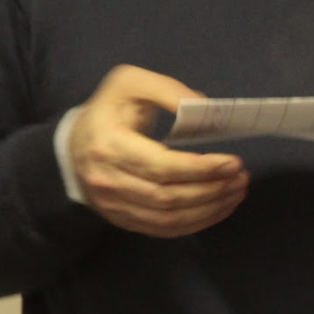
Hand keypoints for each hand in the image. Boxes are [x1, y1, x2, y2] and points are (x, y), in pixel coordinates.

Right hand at [69, 64, 247, 237]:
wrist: (72, 145)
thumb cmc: (107, 110)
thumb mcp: (129, 82)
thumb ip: (167, 90)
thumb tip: (206, 109)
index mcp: (109, 144)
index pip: (160, 166)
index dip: (200, 168)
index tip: (233, 162)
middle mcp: (108, 180)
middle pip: (167, 196)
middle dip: (211, 190)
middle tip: (241, 177)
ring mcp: (113, 205)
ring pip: (168, 218)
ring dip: (209, 209)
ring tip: (235, 192)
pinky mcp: (122, 219)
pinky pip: (163, 230)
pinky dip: (195, 223)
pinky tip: (217, 209)